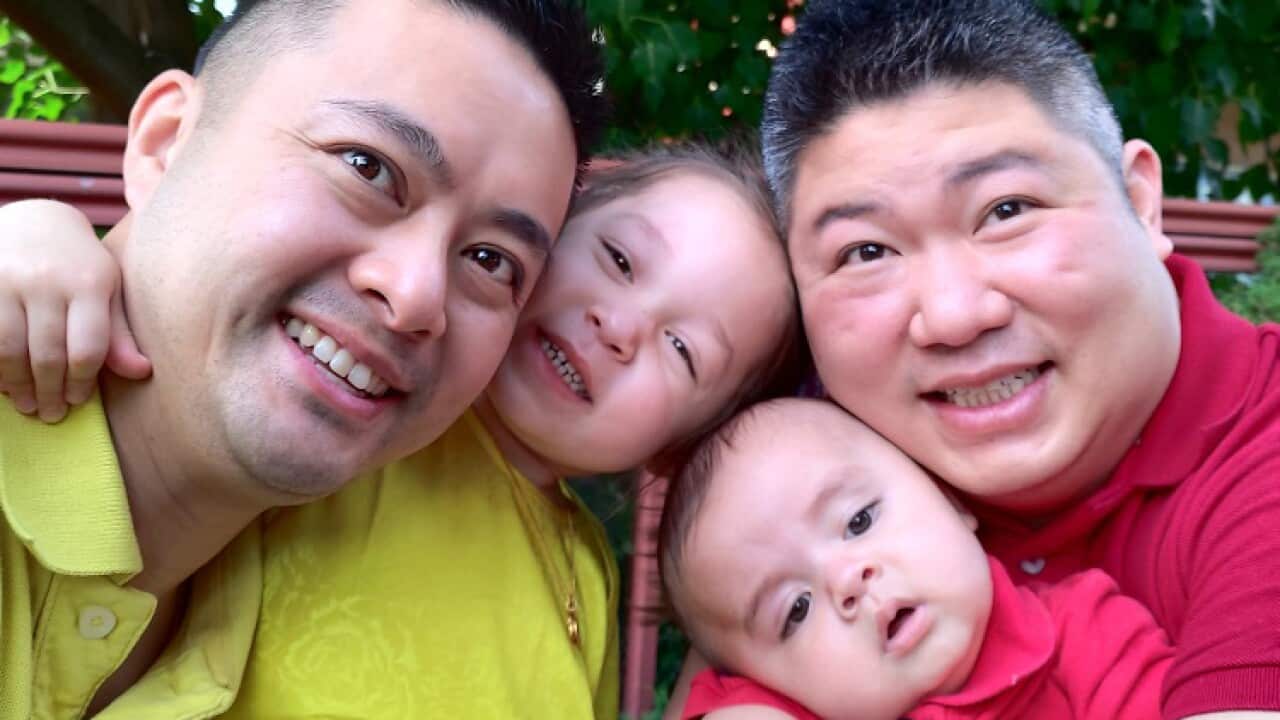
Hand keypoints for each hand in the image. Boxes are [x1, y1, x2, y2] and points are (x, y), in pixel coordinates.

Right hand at [0, 200, 150, 421]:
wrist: (35, 221)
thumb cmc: (81, 265)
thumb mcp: (109, 290)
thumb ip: (120, 333)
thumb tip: (142, 372)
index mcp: (88, 282)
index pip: (87, 348)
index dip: (81, 383)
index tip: (78, 401)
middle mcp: (45, 281)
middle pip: (47, 354)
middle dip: (49, 392)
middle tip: (51, 414)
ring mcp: (5, 281)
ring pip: (7, 350)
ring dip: (16, 385)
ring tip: (26, 404)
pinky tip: (2, 382)